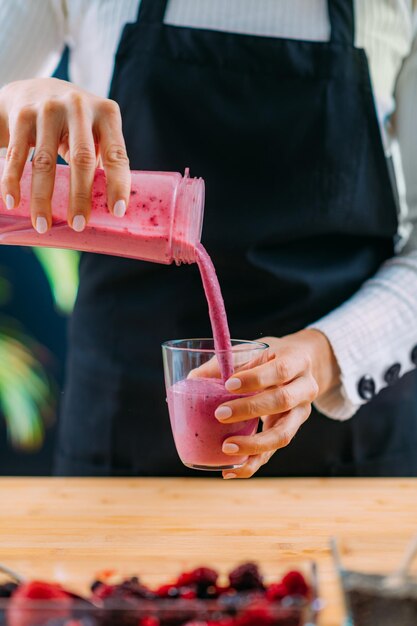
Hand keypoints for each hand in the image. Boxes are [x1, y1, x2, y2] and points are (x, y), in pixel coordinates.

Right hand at [0, 78, 129, 231]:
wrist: (37, 89)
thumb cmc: (78, 124)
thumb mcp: (98, 132)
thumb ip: (104, 159)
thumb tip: (109, 209)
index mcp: (107, 114)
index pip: (116, 154)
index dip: (118, 184)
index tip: (117, 212)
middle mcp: (79, 107)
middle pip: (81, 159)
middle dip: (80, 196)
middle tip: (78, 225)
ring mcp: (49, 109)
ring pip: (45, 162)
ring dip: (42, 198)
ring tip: (42, 225)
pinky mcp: (22, 115)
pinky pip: (17, 154)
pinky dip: (13, 181)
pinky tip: (13, 202)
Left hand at [217, 329, 339, 478]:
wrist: (300, 369)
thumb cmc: (270, 358)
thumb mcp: (253, 352)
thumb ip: (225, 363)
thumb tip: (193, 380)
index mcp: (297, 361)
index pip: (280, 371)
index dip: (255, 379)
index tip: (228, 384)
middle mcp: (305, 388)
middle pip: (283, 401)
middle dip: (250, 409)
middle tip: (220, 414)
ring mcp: (300, 413)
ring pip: (283, 434)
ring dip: (253, 444)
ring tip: (226, 447)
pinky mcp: (289, 432)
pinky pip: (272, 452)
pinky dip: (251, 463)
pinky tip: (230, 469)